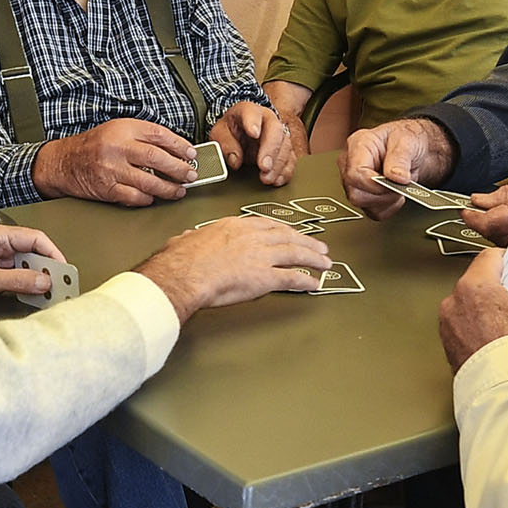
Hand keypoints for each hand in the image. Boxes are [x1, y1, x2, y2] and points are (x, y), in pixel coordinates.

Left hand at [0, 225, 65, 308]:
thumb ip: (16, 280)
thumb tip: (43, 281)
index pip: (33, 238)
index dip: (51, 252)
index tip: (62, 268)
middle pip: (33, 252)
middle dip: (48, 267)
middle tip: (61, 282)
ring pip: (28, 266)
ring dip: (40, 279)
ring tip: (52, 291)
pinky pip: (19, 279)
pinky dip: (30, 287)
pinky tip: (37, 295)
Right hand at [37, 117, 199, 204]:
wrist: (63, 162)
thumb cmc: (92, 146)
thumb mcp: (116, 130)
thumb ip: (142, 136)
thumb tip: (173, 149)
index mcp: (123, 129)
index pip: (159, 135)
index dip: (179, 145)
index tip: (191, 153)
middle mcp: (117, 147)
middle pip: (156, 158)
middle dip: (179, 168)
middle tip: (191, 174)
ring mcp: (111, 169)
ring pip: (148, 181)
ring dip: (168, 188)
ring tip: (179, 190)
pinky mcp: (106, 188)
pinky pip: (134, 196)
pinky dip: (147, 198)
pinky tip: (154, 197)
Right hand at [132, 214, 328, 317]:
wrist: (185, 274)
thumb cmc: (182, 260)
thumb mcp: (184, 241)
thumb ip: (189, 239)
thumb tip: (183, 238)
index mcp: (235, 226)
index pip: (266, 225)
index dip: (283, 229)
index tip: (291, 233)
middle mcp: (253, 237)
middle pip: (287, 236)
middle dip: (306, 241)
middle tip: (318, 246)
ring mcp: (261, 256)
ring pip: (296, 254)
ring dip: (313, 258)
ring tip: (325, 262)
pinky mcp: (266, 276)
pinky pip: (292, 278)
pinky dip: (306, 280)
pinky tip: (315, 283)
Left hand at [214, 99, 300, 188]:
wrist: (241, 132)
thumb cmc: (231, 130)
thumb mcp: (219, 134)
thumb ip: (226, 144)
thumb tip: (235, 159)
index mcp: (249, 111)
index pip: (252, 113)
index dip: (253, 122)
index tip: (253, 133)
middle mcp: (268, 120)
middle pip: (275, 131)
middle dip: (270, 150)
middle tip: (263, 166)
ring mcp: (279, 135)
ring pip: (285, 147)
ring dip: (277, 165)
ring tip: (266, 178)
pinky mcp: (284, 149)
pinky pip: (290, 160)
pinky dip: (285, 172)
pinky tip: (277, 180)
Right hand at [342, 117, 455, 217]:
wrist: (414, 149)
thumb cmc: (406, 140)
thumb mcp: (407, 141)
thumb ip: (400, 158)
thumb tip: (396, 177)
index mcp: (357, 146)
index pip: (355, 174)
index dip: (374, 184)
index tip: (394, 184)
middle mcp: (351, 165)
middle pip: (356, 194)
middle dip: (383, 194)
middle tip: (400, 184)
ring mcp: (355, 183)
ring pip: (364, 205)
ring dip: (388, 201)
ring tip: (399, 186)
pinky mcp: (363, 197)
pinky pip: (373, 212)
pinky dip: (389, 207)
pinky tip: (395, 194)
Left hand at [437, 250, 507, 368]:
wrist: (505, 385)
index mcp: (473, 285)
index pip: (488, 258)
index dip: (506, 260)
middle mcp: (454, 303)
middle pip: (476, 285)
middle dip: (495, 290)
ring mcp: (448, 327)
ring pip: (468, 310)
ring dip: (485, 312)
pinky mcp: (449, 348)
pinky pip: (465, 330)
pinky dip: (478, 331)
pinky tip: (496, 340)